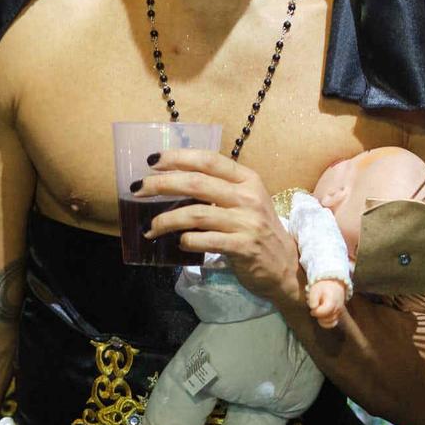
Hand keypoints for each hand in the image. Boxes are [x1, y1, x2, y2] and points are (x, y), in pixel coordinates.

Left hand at [137, 151, 300, 309]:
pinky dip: (185, 240)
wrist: (286, 267)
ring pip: (195, 214)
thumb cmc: (259, 230)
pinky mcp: (243, 247)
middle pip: (195, 182)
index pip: (208, 160)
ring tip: (150, 227)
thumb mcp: (246, 202)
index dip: (178, 157)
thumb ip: (220, 189)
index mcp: (247, 179)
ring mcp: (247, 222)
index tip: (153, 160)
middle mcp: (248, 197)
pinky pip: (203, 240)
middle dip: (161, 184)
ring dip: (166, 219)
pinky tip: (178, 242)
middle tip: (138, 189)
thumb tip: (174, 181)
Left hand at [307, 278, 346, 328]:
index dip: (316, 312)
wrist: (332, 286)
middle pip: (327, 318)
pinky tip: (320, 319)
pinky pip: (332, 324)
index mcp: (333, 300)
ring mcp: (339, 312)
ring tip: (318, 311)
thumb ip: (313, 299)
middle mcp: (338, 308)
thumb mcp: (315, 290)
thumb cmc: (322, 288)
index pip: (324, 312)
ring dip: (321, 319)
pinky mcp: (338, 315)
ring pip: (329, 322)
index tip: (312, 308)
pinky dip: (326, 324)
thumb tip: (313, 308)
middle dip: (318, 315)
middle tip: (314, 309)